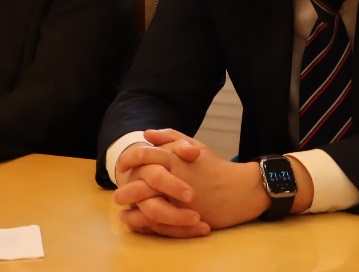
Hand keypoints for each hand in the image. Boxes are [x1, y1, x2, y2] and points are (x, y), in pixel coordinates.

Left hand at [116, 132, 269, 234]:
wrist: (240, 189)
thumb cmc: (214, 166)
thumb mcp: (194, 145)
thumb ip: (170, 137)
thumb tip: (146, 134)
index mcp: (174, 158)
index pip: (142, 155)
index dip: (128, 160)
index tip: (122, 166)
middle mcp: (174, 178)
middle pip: (140, 183)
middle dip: (126, 190)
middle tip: (118, 195)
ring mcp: (179, 200)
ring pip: (148, 205)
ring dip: (134, 210)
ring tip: (125, 213)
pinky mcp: (186, 218)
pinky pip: (161, 223)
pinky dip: (148, 225)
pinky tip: (140, 224)